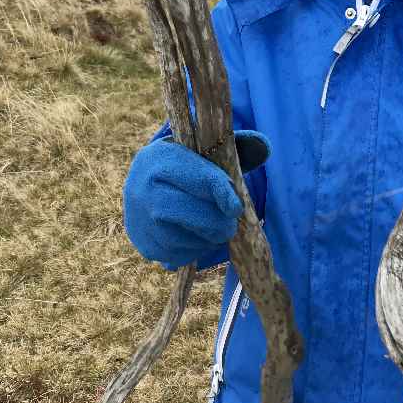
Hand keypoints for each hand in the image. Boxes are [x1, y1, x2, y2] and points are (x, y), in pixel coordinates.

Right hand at [123, 130, 269, 268]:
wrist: (144, 187)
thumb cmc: (184, 167)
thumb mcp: (202, 151)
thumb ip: (234, 148)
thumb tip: (264, 148)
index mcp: (160, 159)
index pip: (197, 179)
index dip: (223, 194)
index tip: (236, 207)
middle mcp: (142, 189)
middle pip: (187, 212)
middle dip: (216, 221)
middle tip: (230, 225)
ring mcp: (139, 219)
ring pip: (182, 237)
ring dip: (207, 238)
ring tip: (215, 229)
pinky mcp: (144, 245)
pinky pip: (177, 254)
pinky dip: (195, 250)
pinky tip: (197, 237)